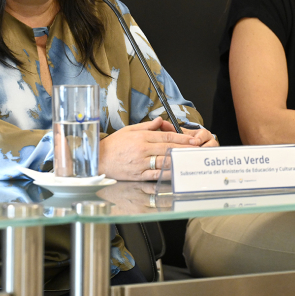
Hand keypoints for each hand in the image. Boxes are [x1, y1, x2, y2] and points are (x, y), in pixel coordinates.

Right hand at [99, 117, 215, 180]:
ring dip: (179, 161)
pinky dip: (167, 174)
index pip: (166, 137)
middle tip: (197, 149)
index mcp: (141, 137)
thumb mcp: (129, 129)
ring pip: (164, 161)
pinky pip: (155, 174)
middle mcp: (142, 150)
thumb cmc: (113, 144)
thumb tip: (161, 120)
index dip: (181, 138)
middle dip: (184, 149)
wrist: (98, 159)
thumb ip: (147, 125)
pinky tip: (176, 172)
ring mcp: (141, 163)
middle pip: (168, 148)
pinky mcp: (138, 175)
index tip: (192, 140)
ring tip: (190, 160)